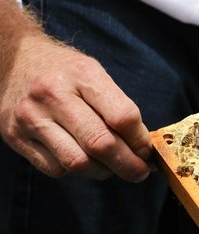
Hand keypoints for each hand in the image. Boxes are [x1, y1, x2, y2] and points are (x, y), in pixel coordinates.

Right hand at [0, 30, 152, 181]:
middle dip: (128, 165)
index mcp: (82, 74)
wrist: (15, 61)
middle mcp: (53, 94)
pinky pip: (55, 168)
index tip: (148, 151)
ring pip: (77, 163)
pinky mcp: (15, 136)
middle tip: (140, 172)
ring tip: (111, 167)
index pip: (123, 117)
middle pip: (101, 144)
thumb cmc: (66, 72)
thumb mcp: (95, 74)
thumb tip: (144, 148)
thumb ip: (119, 107)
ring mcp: (31, 117)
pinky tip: (81, 157)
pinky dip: (75, 170)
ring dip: (103, 172)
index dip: (140, 141)